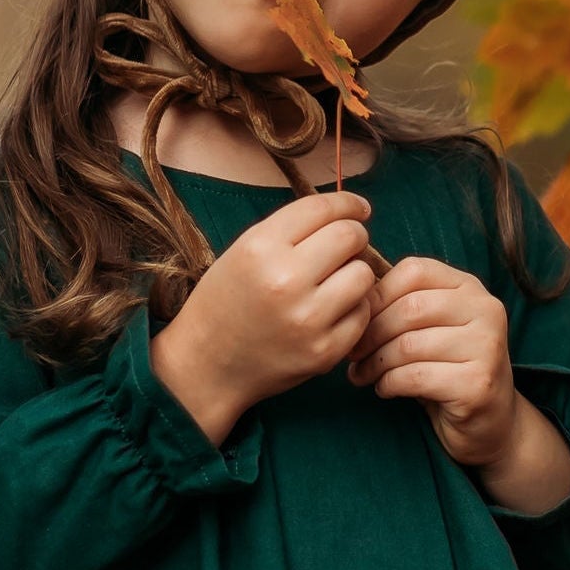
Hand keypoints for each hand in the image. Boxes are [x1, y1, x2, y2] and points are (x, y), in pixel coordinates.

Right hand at [150, 188, 375, 445]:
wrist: (206, 365)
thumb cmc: (226, 302)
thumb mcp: (243, 252)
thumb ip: (292, 230)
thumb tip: (349, 214)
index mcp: (260, 247)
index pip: (323, 209)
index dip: (349, 204)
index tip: (358, 209)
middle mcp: (285, 280)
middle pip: (350, 237)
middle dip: (354, 237)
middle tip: (346, 248)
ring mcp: (307, 318)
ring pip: (364, 274)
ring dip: (355, 274)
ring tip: (336, 282)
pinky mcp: (324, 351)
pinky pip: (363, 314)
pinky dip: (354, 309)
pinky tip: (333, 313)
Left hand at [346, 254, 569, 510]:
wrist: (491, 422)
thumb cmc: (449, 370)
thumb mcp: (432, 328)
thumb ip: (404, 306)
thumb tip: (351, 296)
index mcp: (470, 289)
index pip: (414, 271)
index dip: (377, 294)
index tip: (358, 319)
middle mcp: (486, 311)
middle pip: (409, 307)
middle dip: (371, 332)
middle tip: (353, 353)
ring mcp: (487, 347)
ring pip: (409, 344)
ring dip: (375, 362)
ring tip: (362, 374)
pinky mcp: (477, 384)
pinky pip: (415, 377)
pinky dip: (389, 384)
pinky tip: (385, 389)